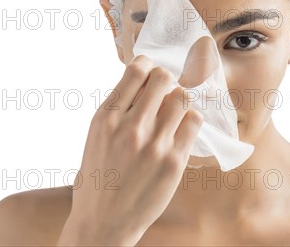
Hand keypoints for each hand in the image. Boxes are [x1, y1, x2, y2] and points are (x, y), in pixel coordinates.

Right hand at [58, 55, 203, 245]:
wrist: (103, 222)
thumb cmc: (98, 179)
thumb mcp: (96, 137)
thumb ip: (118, 110)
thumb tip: (144, 82)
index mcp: (106, 119)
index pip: (136, 71)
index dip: (147, 66)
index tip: (150, 74)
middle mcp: (130, 127)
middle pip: (163, 78)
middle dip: (166, 81)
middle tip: (164, 94)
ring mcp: (154, 144)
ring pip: (182, 97)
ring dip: (179, 101)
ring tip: (172, 115)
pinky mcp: (174, 160)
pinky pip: (193, 122)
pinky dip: (189, 120)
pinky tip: (180, 130)